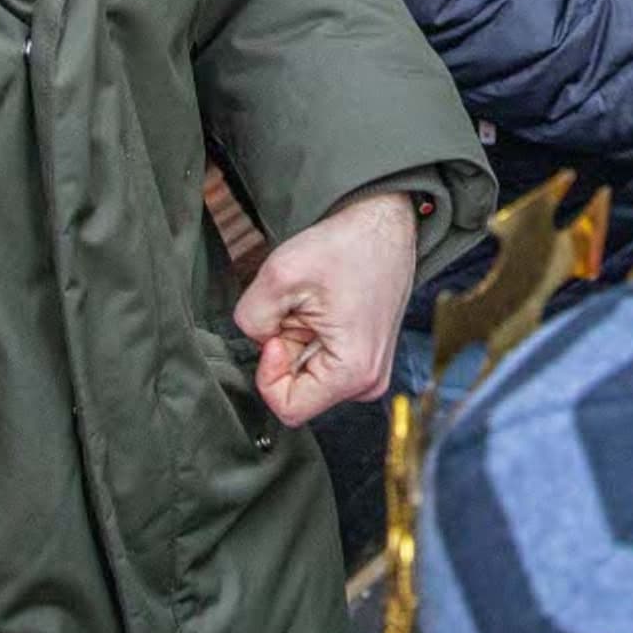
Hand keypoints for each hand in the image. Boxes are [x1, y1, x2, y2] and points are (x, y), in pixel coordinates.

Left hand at [235, 187, 422, 425]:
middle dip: (285, 352)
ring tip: (311, 306)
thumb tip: (257, 341)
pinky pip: (320, 363)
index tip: (276, 334)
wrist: (382, 224)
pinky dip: (309, 338)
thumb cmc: (346, 245)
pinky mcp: (366, 359)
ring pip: (306, 376)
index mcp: (354, 371)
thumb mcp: (280, 275)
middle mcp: (368, 381)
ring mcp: (369, 372)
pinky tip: (322, 309)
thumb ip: (250, 320)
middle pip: (298, 392)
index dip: (268, 373)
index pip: (288, 408)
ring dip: (296, 343)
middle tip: (296, 310)